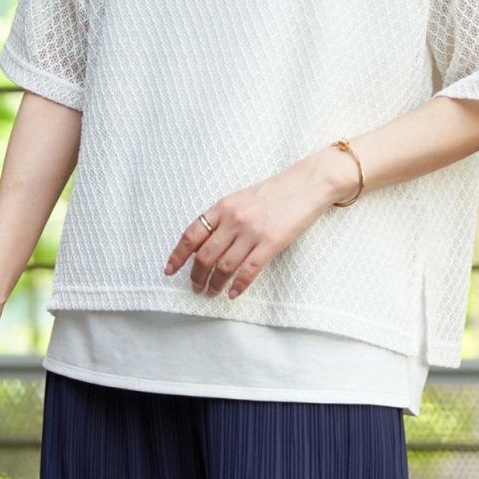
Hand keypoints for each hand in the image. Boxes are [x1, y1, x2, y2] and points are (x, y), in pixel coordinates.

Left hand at [165, 145, 357, 297]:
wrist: (308, 184)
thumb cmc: (275, 192)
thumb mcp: (242, 198)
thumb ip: (224, 217)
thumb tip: (205, 243)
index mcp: (223, 206)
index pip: (191, 234)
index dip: (178, 255)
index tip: (170, 270)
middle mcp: (233, 219)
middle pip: (204, 255)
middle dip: (196, 276)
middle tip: (195, 288)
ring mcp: (252, 232)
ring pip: (224, 267)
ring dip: (214, 284)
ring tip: (211, 293)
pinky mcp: (271, 243)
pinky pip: (248, 271)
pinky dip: (238, 286)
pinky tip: (232, 294)